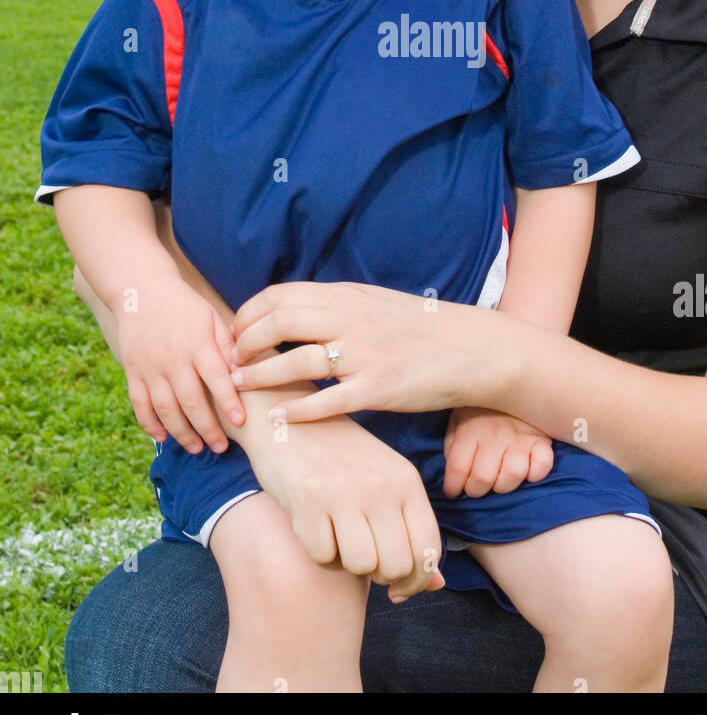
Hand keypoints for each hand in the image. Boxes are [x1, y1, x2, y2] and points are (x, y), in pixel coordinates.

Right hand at [116, 273, 245, 453]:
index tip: (241, 421)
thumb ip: (227, 345)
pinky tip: (163, 437)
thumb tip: (246, 370)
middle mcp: (173, 359)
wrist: (141, 290)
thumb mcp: (211, 317)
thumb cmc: (184, 306)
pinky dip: (150, 424)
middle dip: (208, 428)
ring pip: (165, 409)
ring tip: (197, 448)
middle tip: (221, 448)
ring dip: (182, 433)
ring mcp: (150, 367)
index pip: (216, 378)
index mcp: (197, 344)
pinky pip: (139, 405)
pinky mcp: (132, 372)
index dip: (229, 402)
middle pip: (191, 401)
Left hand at [229, 280, 515, 421]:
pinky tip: (279, 418)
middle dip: (245, 344)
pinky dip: (299, 410)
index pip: (279, 296)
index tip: (233, 333)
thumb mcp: (371, 302)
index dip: (247, 315)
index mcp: (345, 296)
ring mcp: (364, 355)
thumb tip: (288, 309)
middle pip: (278, 323)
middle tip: (230, 363)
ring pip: (296, 363)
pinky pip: (329, 401)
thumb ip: (331, 305)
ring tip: (241, 389)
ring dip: (262, 377)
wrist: (469, 348)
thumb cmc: (416, 328)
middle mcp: (350, 320)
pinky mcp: (379, 389)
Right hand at [252, 408, 444, 603]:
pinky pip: (321, 555)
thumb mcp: (383, 482)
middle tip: (363, 558)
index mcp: (406, 480)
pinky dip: (317, 550)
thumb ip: (411, 529)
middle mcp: (381, 485)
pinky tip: (313, 524)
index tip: (397, 589)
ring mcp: (345, 490)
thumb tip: (439, 584)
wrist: (289, 419)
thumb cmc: (340, 458)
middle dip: (380, 577)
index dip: (417, 581)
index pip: (429, 549)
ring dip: (346, 563)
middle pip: (396, 565)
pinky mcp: (308, 498)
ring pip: (361, 565)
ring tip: (338, 537)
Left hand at [442, 408, 554, 498]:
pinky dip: (534, 474)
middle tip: (475, 487)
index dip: (452, 487)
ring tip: (498, 478)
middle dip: (475, 490)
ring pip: (512, 476)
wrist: (511, 374)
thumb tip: (452, 472)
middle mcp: (495, 435)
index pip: (458, 468)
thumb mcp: (459, 416)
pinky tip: (526, 470)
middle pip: (483, 478)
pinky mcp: (542, 440)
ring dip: (503, 485)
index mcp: (470, 428)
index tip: (453, 491)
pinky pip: (542, 466)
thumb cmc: (482, 403)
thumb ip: (453, 442)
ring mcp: (520, 438)